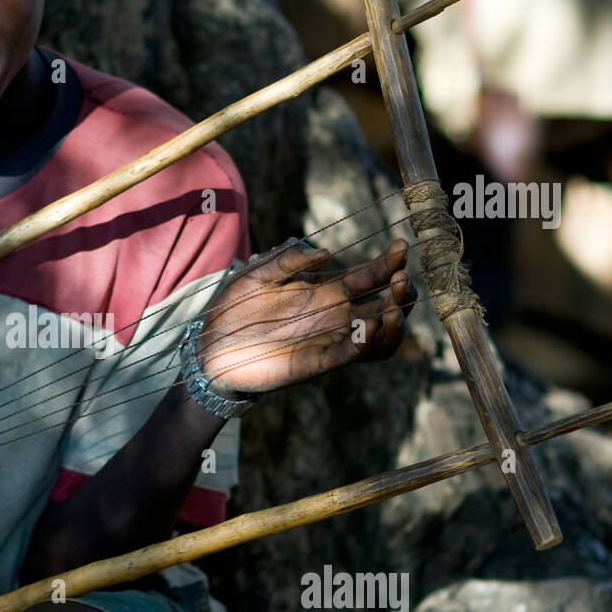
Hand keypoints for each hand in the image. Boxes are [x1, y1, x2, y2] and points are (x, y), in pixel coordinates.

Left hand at [197, 238, 415, 397]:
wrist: (209, 343)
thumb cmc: (235, 306)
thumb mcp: (258, 272)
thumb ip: (287, 259)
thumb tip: (324, 252)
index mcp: (325, 291)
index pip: (368, 277)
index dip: (388, 263)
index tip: (402, 247)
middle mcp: (333, 316)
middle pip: (383, 306)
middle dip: (400, 294)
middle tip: (402, 280)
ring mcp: (326, 340)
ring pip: (374, 337)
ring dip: (390, 325)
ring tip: (390, 310)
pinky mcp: (312, 363)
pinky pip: (345, 356)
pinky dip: (360, 345)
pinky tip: (367, 328)